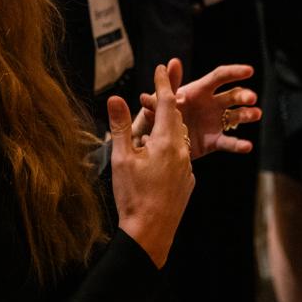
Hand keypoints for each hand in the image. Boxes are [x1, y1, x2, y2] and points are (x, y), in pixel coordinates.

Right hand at [111, 65, 194, 267]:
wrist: (150, 234)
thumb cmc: (133, 196)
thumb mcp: (122, 159)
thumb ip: (121, 127)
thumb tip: (114, 98)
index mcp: (167, 142)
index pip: (166, 104)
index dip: (163, 84)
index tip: (162, 67)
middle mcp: (182, 152)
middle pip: (176, 120)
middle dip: (166, 106)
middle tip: (157, 94)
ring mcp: (187, 169)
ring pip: (179, 140)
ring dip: (167, 130)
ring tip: (154, 127)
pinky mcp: (187, 183)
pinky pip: (180, 159)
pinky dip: (170, 151)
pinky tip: (157, 159)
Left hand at [135, 58, 261, 157]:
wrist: (160, 139)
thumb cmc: (162, 113)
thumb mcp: (165, 98)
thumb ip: (170, 83)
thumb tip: (173, 62)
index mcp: (201, 91)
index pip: (220, 77)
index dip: (234, 72)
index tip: (250, 70)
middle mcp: (212, 104)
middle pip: (233, 96)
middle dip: (244, 96)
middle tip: (252, 98)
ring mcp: (215, 123)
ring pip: (236, 116)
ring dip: (248, 114)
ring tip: (256, 114)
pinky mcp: (214, 141)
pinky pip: (229, 143)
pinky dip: (238, 145)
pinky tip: (247, 146)